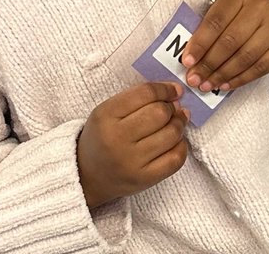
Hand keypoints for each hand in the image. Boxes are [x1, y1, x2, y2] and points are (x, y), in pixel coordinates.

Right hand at [77, 81, 187, 209]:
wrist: (86, 176)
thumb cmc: (102, 137)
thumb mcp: (108, 110)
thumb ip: (138, 97)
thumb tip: (175, 93)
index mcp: (106, 116)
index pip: (145, 93)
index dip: (165, 88)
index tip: (174, 90)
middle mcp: (117, 140)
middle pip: (160, 113)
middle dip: (172, 107)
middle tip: (172, 108)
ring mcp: (132, 162)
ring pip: (171, 134)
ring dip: (179, 124)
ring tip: (176, 122)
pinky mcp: (144, 180)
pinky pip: (175, 159)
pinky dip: (181, 146)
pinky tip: (175, 141)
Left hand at [181, 0, 268, 91]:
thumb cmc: (249, 18)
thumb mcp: (231, 12)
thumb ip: (212, 29)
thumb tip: (191, 57)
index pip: (216, 20)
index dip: (200, 43)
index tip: (187, 62)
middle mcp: (261, 5)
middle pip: (230, 40)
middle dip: (208, 63)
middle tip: (194, 79)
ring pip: (245, 56)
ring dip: (222, 74)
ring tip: (207, 85)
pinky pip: (261, 67)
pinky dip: (240, 79)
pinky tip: (226, 85)